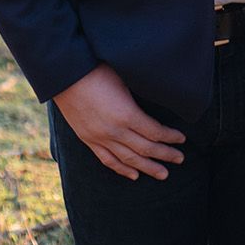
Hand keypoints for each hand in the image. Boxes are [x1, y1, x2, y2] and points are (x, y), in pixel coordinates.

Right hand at [51, 64, 185, 181]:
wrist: (63, 73)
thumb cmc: (94, 68)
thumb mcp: (123, 78)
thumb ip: (138, 97)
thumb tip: (156, 101)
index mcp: (127, 114)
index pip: (155, 132)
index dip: (170, 137)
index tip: (181, 139)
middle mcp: (115, 131)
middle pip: (146, 148)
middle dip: (165, 155)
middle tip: (180, 159)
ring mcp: (100, 137)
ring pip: (129, 159)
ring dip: (148, 167)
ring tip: (163, 174)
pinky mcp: (88, 139)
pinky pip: (108, 160)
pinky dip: (122, 169)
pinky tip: (134, 176)